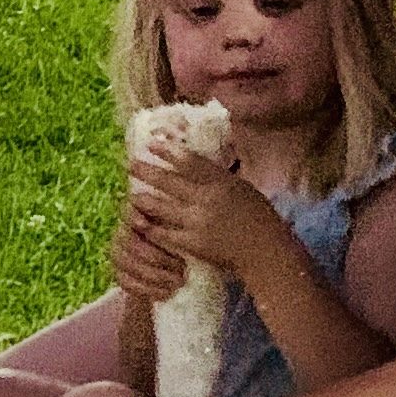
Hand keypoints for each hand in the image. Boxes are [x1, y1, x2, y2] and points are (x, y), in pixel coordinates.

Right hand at [109, 194, 188, 301]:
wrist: (172, 269)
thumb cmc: (183, 241)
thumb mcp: (183, 227)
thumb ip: (179, 216)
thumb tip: (189, 202)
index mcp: (137, 215)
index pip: (127, 211)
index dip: (132, 217)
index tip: (144, 224)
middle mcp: (123, 233)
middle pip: (128, 242)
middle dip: (155, 256)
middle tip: (182, 267)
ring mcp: (119, 254)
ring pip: (126, 263)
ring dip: (154, 275)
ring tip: (179, 282)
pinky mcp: (120, 275)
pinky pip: (126, 282)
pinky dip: (147, 289)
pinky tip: (167, 293)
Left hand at [131, 143, 291, 284]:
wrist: (264, 252)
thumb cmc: (258, 217)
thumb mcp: (242, 188)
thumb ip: (218, 177)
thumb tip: (194, 162)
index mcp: (221, 182)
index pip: (189, 162)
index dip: (168, 151)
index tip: (151, 144)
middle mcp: (206, 199)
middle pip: (169, 182)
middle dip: (147, 172)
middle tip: (130, 164)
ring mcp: (197, 222)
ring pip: (161, 207)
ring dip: (143, 199)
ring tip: (131, 194)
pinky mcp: (192, 244)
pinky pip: (164, 233)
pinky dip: (152, 227)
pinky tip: (141, 223)